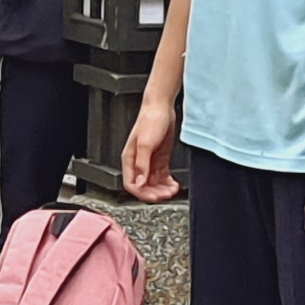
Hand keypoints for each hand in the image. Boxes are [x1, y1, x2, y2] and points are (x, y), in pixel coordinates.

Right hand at [119, 88, 180, 203]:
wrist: (161, 107)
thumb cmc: (150, 120)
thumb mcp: (145, 143)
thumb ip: (142, 164)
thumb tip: (139, 182)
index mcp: (130, 159)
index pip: (132, 184)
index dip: (143, 193)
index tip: (155, 196)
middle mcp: (139, 162)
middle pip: (144, 186)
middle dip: (155, 193)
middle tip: (166, 195)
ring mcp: (150, 161)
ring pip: (154, 183)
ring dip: (163, 189)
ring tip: (173, 190)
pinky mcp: (160, 158)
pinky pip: (162, 176)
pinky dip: (168, 183)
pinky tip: (174, 184)